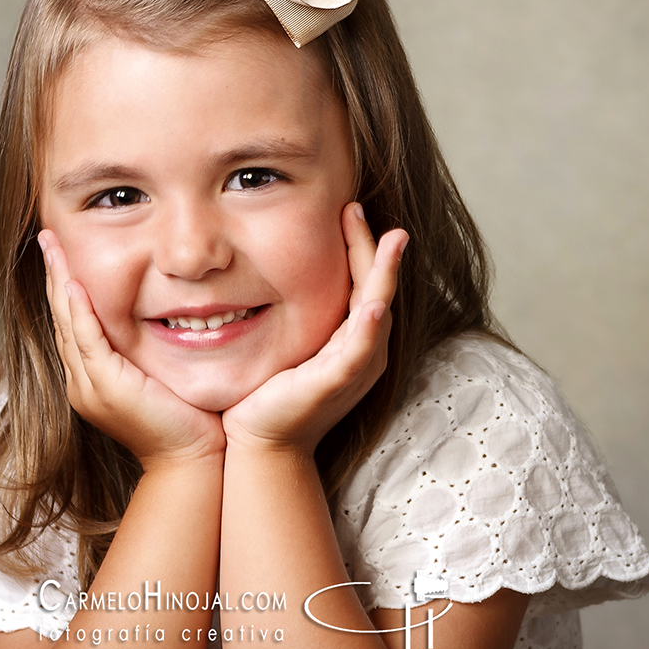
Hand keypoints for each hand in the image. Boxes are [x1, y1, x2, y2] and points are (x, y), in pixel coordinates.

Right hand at [38, 230, 225, 467]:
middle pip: (61, 316)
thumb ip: (148, 347)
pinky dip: (79, 309)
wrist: (192, 459)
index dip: (64, 284)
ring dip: (59, 280)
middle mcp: (82, 381)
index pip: (72, 321)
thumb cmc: (186, 418)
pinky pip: (86, 339)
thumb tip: (161, 313)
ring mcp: (89, 386)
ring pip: (67, 322)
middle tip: (47, 237)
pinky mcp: (107, 386)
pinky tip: (73, 282)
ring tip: (51, 245)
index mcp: (92, 378)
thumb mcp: (160, 374)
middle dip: (54, 274)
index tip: (61, 251)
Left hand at [221, 204, 406, 453]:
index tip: (346, 209)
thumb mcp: (288, 343)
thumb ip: (296, 313)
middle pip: (375, 288)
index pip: (363, 283)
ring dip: (384, 275)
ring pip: (377, 311)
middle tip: (356, 207)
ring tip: (389, 238)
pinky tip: (374, 303)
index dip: (360, 246)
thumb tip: (273, 273)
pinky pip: (359, 349)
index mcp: (352, 339)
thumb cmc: (269, 393)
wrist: (259, 441)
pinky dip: (369, 325)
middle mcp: (362, 350)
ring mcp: (355, 367)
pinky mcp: (338, 383)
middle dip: (373, 248)